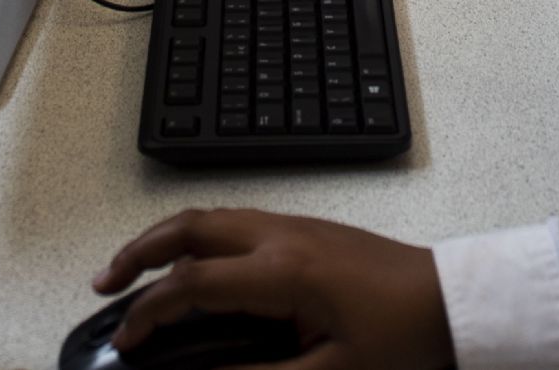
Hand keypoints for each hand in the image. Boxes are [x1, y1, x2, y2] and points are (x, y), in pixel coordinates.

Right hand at [92, 208, 451, 369]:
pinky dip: (198, 237)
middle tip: (105, 283)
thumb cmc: (403, 339)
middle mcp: (282, 236)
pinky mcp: (307, 230)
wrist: (453, 302)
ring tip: (135, 269)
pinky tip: (193, 264)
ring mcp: (295, 227)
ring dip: (166, 238)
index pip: (192, 285)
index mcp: (283, 271)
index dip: (149, 313)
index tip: (125, 341)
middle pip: (190, 228)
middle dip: (138, 252)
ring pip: (211, 218)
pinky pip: (236, 222)